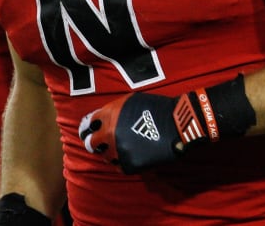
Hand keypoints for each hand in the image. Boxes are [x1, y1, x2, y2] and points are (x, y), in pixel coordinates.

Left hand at [78, 92, 207, 173]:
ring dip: (107, 152)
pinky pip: (117, 165)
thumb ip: (113, 109)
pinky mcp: (130, 164)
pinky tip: (125, 155)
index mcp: (110, 115)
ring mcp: (120, 150)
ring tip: (113, 149)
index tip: (88, 130)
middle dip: (94, 142)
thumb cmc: (155, 107)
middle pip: (92, 143)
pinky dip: (120, 161)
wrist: (176, 124)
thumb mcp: (130, 100)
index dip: (89, 127)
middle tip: (96, 143)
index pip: (89, 124)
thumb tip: (101, 118)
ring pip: (104, 156)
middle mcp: (111, 134)